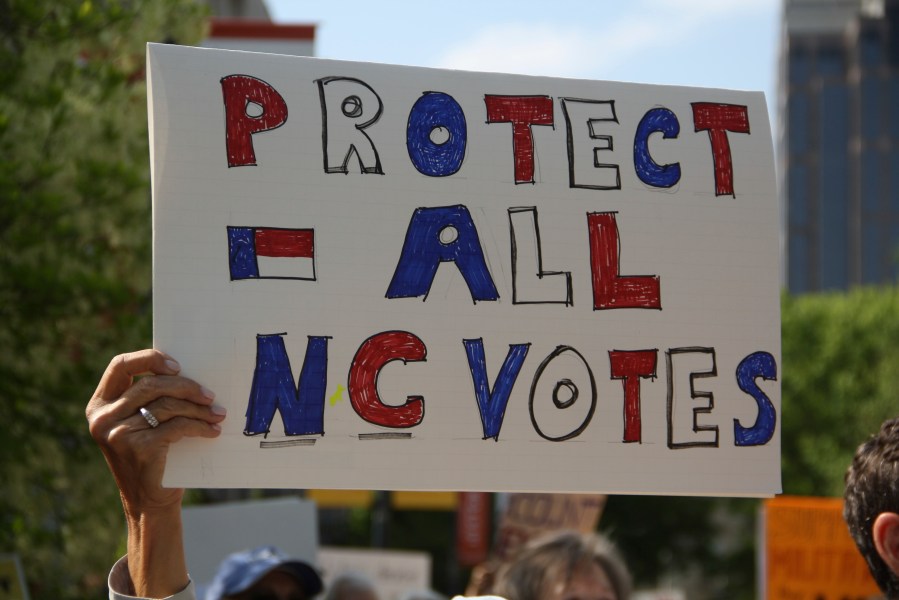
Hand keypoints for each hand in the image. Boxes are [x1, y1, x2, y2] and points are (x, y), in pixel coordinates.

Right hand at [87, 349, 224, 516]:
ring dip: (198, 409)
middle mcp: (103, 418)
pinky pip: (177, 426)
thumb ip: (149, 399)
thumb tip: (188, 372)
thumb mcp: (141, 424)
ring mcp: (118, 433)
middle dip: (187, 387)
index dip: (150, 359)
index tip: (178, 366)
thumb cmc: (151, 456)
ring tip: (217, 414)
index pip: (120, 365)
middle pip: (152, 384)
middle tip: (210, 395)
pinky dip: (200, 426)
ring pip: (168, 405)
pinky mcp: (138, 447)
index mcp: (100, 405)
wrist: (149, 502)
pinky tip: (212, 431)